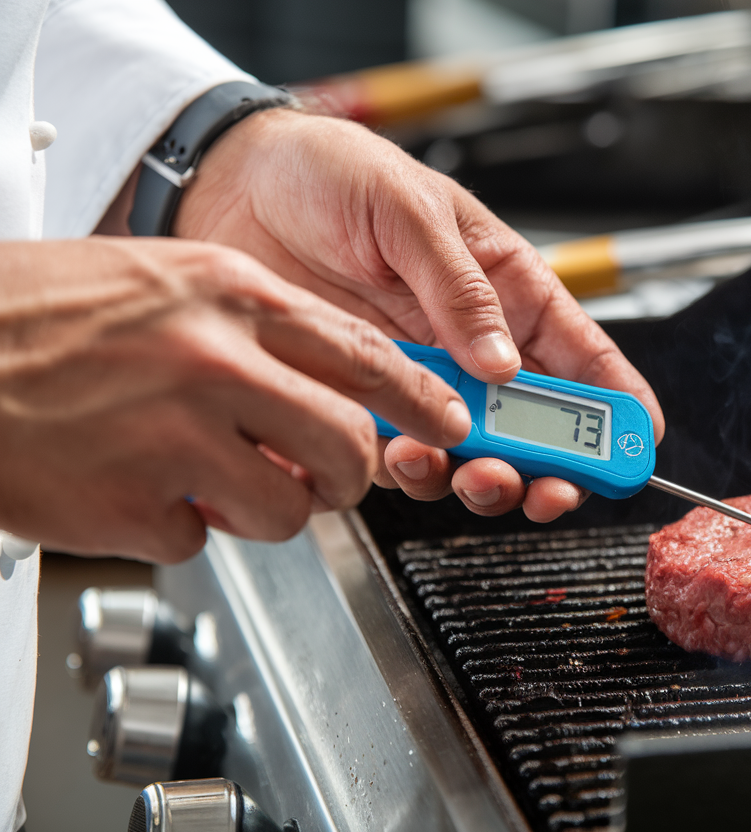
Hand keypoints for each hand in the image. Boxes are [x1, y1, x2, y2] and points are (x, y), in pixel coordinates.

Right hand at [0, 238, 471, 562]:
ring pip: (289, 507)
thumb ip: (252, 328)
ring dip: (264, 510)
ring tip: (209, 484)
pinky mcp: (133, 501)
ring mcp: (175, 433)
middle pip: (348, 445)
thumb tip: (326, 379)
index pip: (366, 356)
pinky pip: (199, 540)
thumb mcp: (162, 285)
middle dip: (348, 478)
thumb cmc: (35, 317)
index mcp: (229, 297)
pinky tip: (133, 488)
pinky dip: (177, 528)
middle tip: (326, 482)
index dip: (422, 399)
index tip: (452, 423)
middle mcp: (214, 360)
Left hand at [174, 108, 663, 521]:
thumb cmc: (331, 174)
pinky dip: (410, 471)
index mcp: (508, 290)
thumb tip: (503, 363)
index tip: (639, 447)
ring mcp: (423, 380)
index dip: (621, 407)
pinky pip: (403, 457)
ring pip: (477, 455)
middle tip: (541, 485)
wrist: (232, 185)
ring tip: (463, 468)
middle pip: (539, 427)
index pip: (585, 358)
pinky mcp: (368, 404)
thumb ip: (460, 289)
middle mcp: (474, 345)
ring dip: (481, 477)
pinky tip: (399, 451)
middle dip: (551, 467)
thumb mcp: (409, 212)